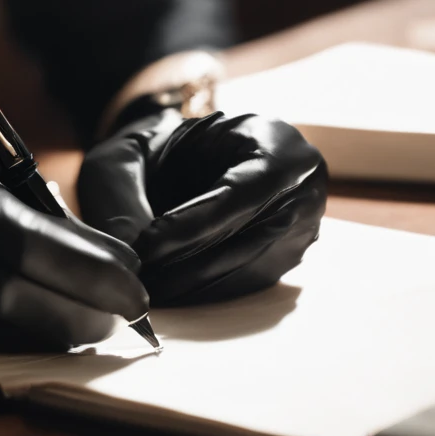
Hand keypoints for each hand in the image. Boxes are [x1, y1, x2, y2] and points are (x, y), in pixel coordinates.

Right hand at [0, 145, 149, 358]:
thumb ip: (38, 227)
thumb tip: (110, 266)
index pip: (46, 247)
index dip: (99, 273)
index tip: (137, 286)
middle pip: (30, 302)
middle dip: (87, 315)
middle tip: (123, 316)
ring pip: (5, 334)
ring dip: (54, 335)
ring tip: (87, 324)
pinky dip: (8, 345)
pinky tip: (32, 334)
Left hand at [76, 110, 326, 305]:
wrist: (208, 153)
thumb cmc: (172, 143)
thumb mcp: (144, 147)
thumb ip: (129, 188)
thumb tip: (129, 248)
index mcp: (280, 148)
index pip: (236, 196)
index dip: (191, 225)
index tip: (145, 245)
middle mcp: (305, 191)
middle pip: (246, 240)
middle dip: (187, 263)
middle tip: (137, 278)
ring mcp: (304, 231)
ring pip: (247, 270)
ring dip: (194, 285)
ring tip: (145, 288)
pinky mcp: (289, 260)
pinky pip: (248, 285)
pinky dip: (207, 292)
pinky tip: (171, 292)